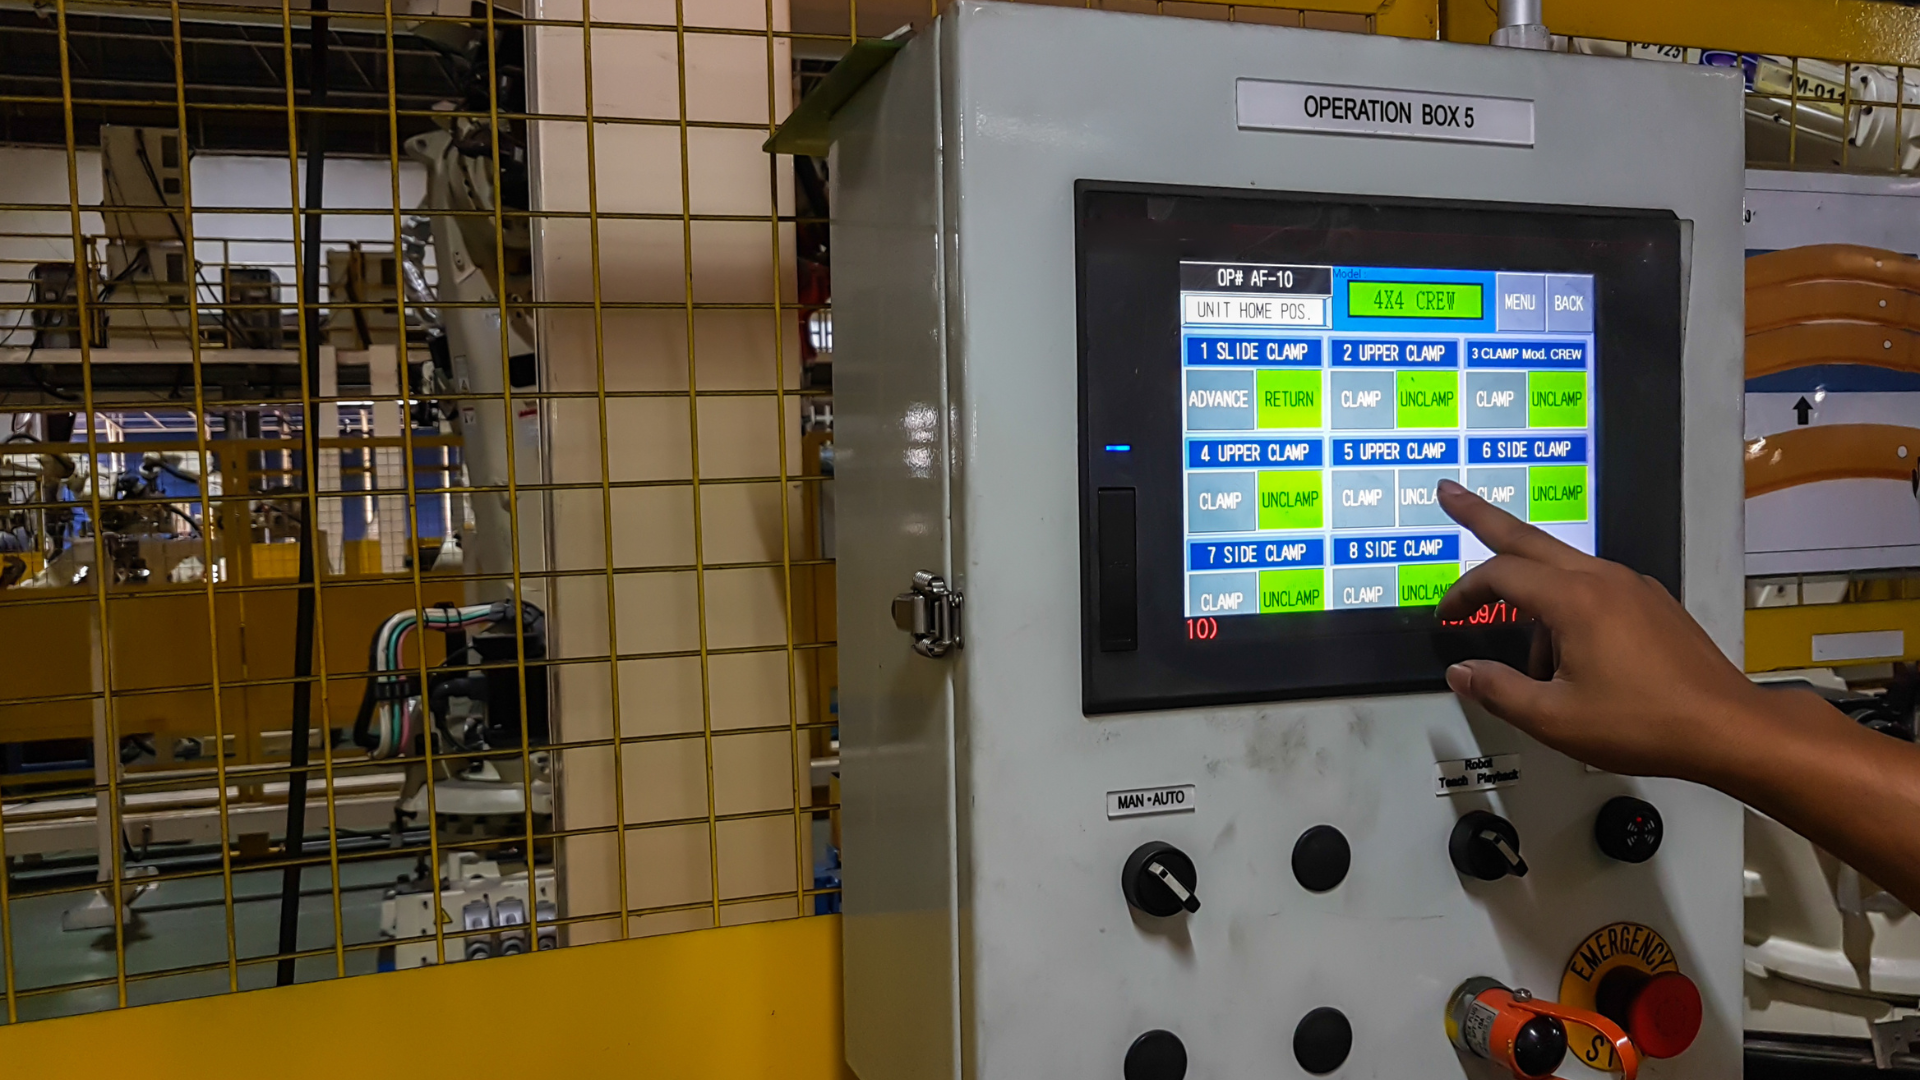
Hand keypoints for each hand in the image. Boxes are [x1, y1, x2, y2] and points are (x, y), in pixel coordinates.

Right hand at [1435, 479, 1769, 780]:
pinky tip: (1576, 664)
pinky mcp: (1654, 604)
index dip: (1464, 593)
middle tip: (1449, 493)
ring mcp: (1633, 586)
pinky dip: (1569, 613)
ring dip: (1533, 603)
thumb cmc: (1642, 724)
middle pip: (1529, 538)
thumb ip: (1498, 690)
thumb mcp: (1555, 719)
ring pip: (1563, 573)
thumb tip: (1460, 671)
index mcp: (1575, 599)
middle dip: (1483, 516)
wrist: (1728, 728)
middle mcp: (1603, 578)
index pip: (1500, 575)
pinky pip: (1595, 592)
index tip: (1445, 617)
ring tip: (1537, 671)